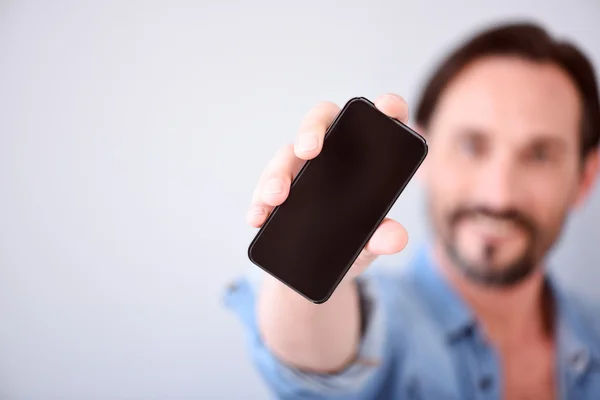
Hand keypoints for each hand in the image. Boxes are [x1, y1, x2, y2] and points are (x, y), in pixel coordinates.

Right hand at [247, 94, 409, 277]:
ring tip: (276, 196)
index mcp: (365, 152)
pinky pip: (263, 189)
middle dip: (312, 130)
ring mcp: (300, 166)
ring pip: (286, 154)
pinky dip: (259, 202)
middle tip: (309, 151)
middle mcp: (330, 149)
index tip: (387, 108)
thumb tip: (394, 238)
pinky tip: (258, 217)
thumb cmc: (355, 239)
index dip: (388, 106)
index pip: (379, 119)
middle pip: (321, 121)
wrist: (323, 263)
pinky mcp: (276, 189)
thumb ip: (385, 237)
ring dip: (278, 173)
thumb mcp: (373, 242)